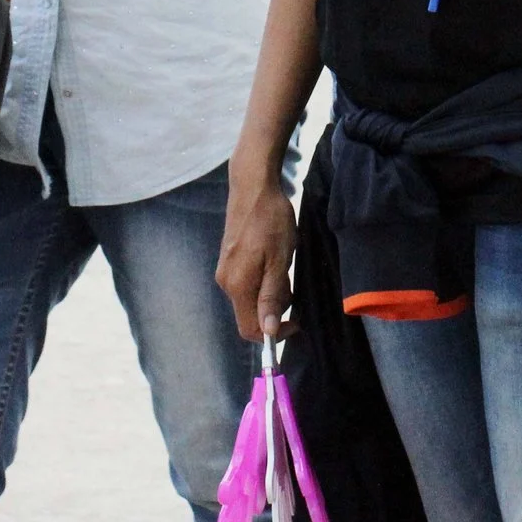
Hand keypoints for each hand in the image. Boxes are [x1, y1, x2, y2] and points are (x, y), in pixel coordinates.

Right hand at [218, 163, 298, 339]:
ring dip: (271, 293)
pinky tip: (273, 261)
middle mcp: (226, 282)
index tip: (295, 321)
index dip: (274, 334)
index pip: (250, 329)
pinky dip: (264, 281)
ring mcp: (226, 271)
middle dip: (275, 309)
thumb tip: (267, 331)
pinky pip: (247, 284)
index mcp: (237, 286)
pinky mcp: (229, 261)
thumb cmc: (270, 221)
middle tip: (292, 284)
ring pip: (251, 299)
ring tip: (284, 267)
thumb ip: (271, 296)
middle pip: (251, 315)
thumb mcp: (279, 260)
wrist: (253, 187)